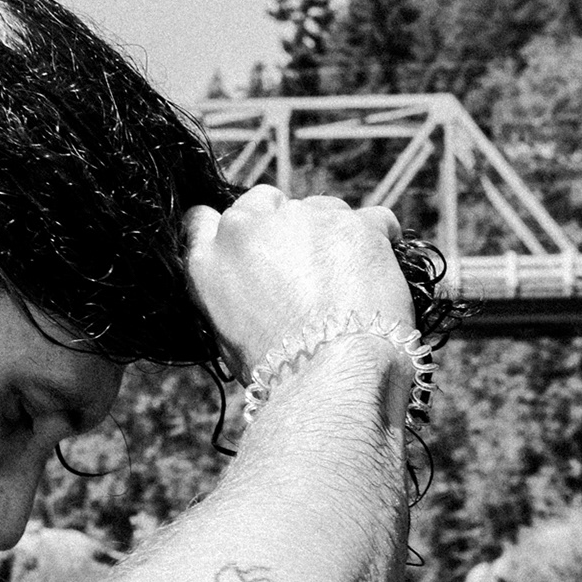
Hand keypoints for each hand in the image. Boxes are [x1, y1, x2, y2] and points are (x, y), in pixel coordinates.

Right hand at [181, 187, 415, 382]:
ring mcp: (300, 218)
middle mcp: (246, 228)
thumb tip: (256, 285)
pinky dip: (379, 242)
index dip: (234, 229)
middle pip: (268, 202)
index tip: (255, 244)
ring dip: (334, 235)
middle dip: (288, 227)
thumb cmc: (281, 373)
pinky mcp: (352, 222)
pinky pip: (375, 220)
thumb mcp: (228, 334)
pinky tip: (379, 276)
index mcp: (208, 260)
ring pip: (322, 209)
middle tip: (308, 268)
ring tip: (347, 285)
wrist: (329, 379)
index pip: (202, 220)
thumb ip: (232, 291)